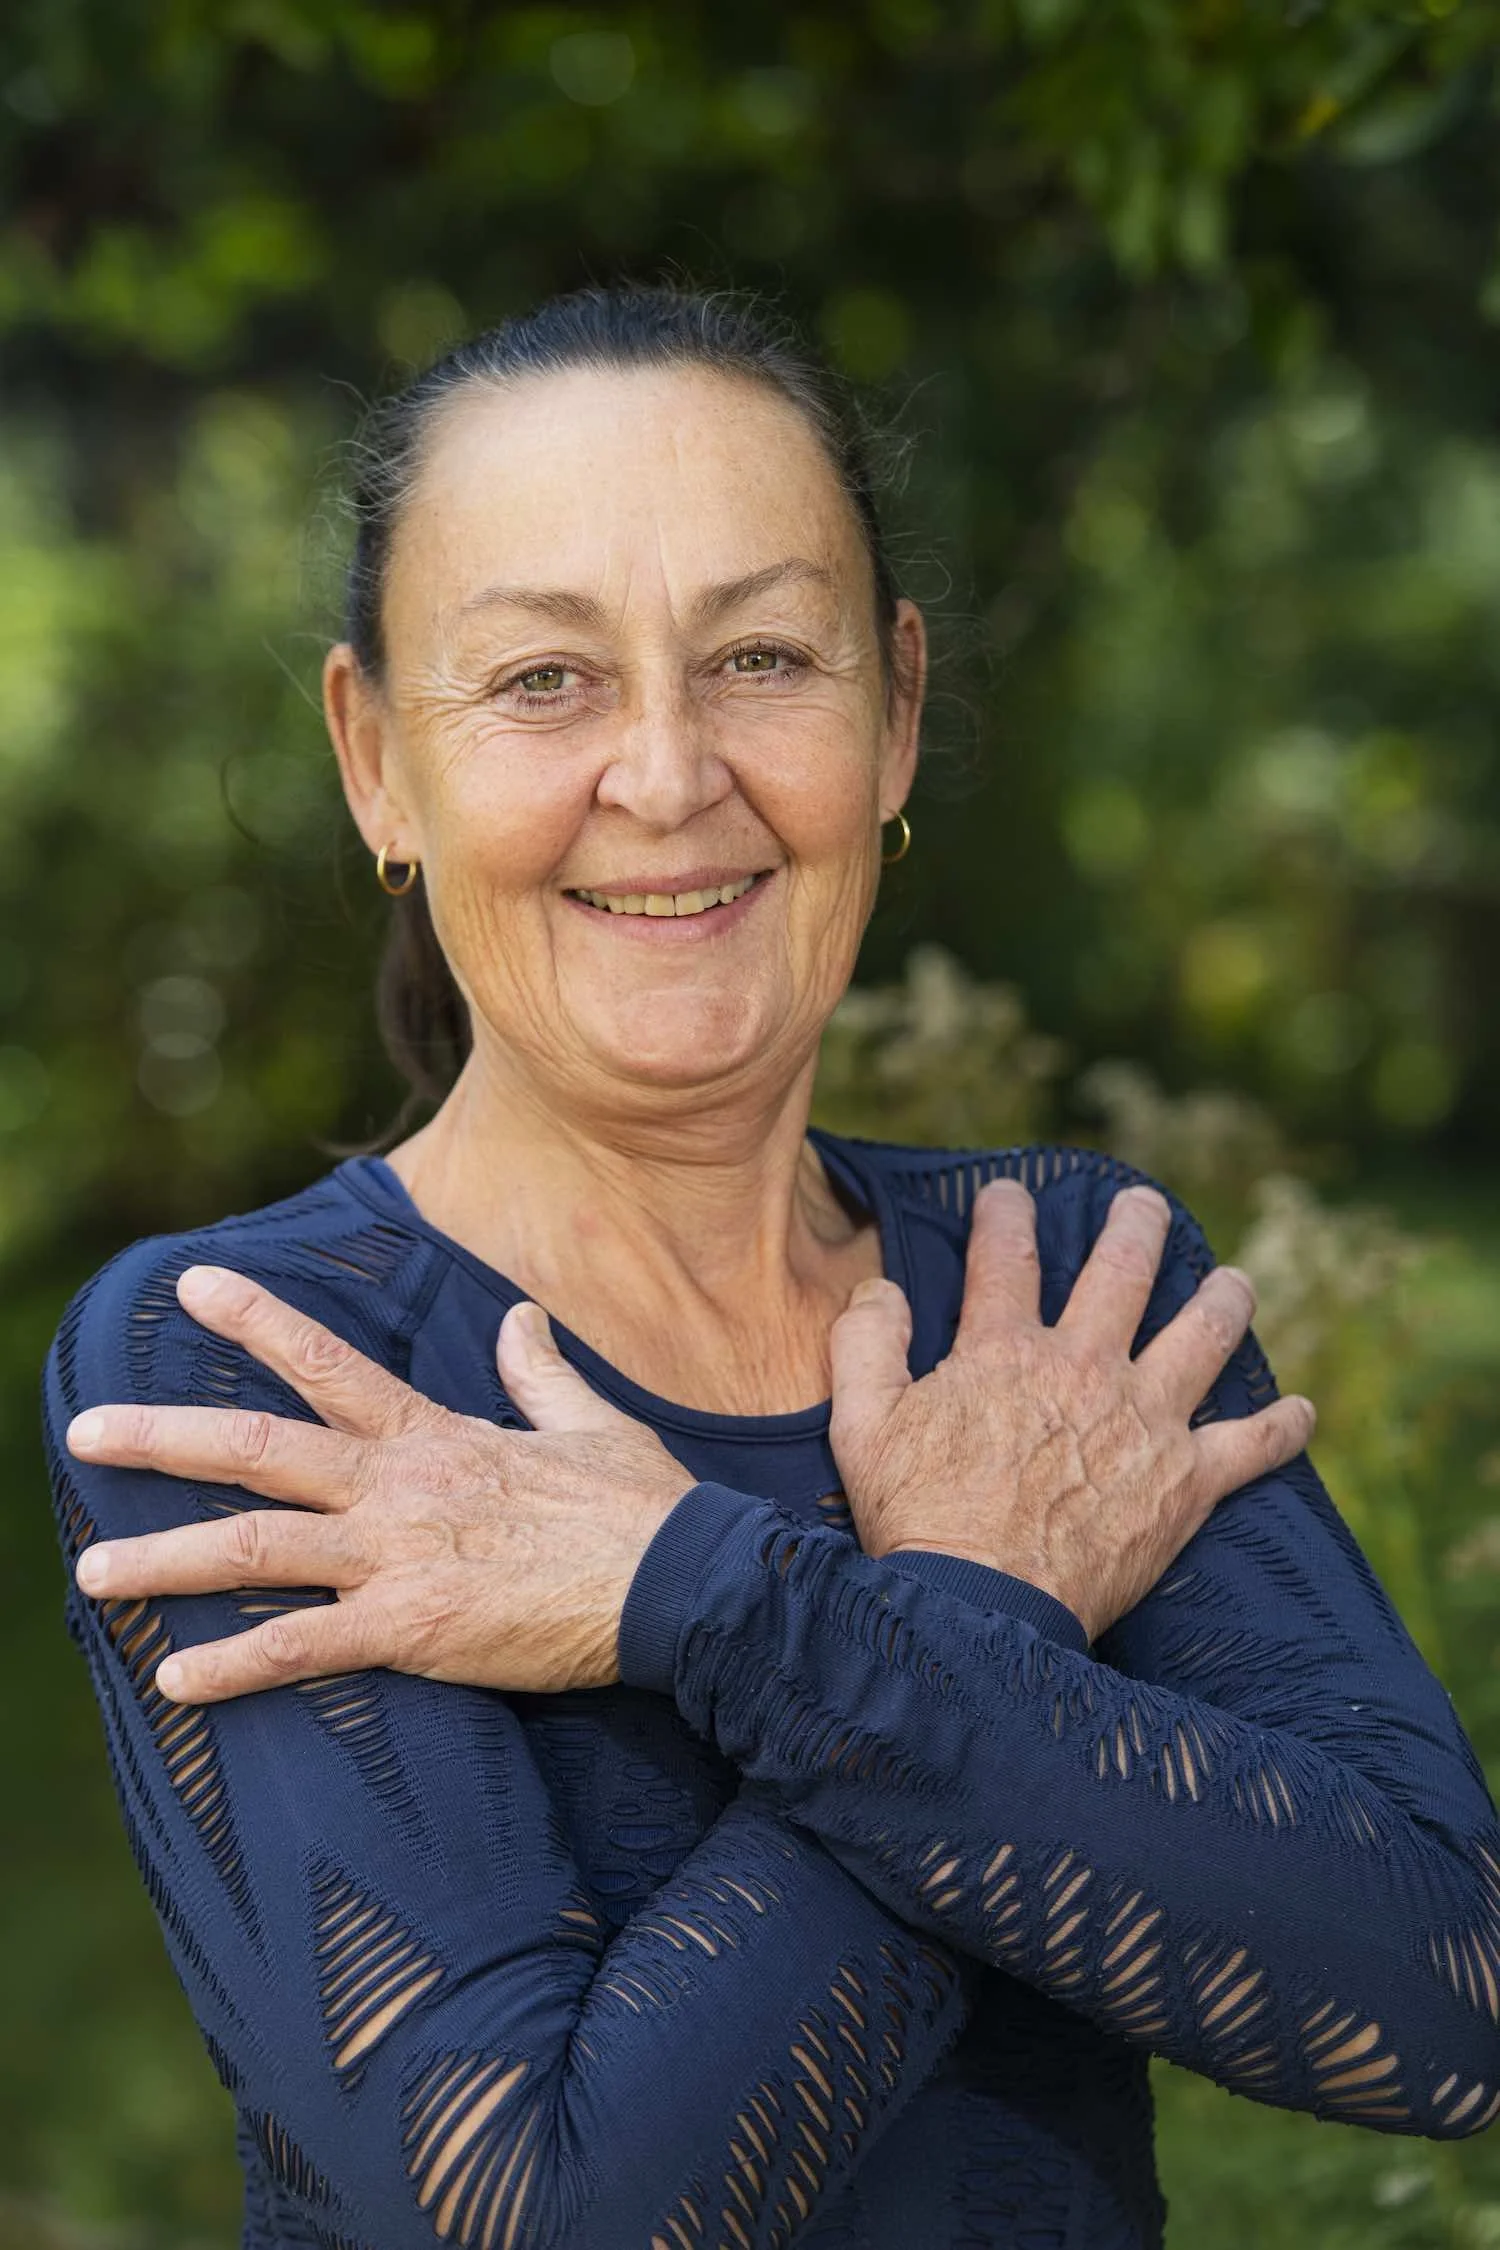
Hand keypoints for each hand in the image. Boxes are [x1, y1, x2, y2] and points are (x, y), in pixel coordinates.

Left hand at [66, 1266, 693, 1701]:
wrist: (681, 1584)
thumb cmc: (642, 1507)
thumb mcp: (590, 1421)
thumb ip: (539, 1369)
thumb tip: (519, 1316)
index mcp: (436, 1435)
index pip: (326, 1363)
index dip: (255, 1321)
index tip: (191, 1288)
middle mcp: (399, 1487)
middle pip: (258, 1452)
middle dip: (162, 1439)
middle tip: (83, 1432)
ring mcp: (398, 1558)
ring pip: (256, 1550)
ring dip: (166, 1561)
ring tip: (91, 1572)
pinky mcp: (412, 1632)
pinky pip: (302, 1650)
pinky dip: (234, 1667)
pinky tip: (175, 1682)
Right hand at [828, 1179, 1315, 1643]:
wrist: (982, 1609)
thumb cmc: (918, 1519)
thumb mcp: (862, 1423)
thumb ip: (866, 1343)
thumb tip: (882, 1289)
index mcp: (1005, 1351)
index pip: (1007, 1257)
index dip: (1006, 1215)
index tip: (1008, 1193)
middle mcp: (1085, 1368)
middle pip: (1123, 1272)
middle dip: (1136, 1226)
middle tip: (1143, 1206)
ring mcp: (1144, 1422)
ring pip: (1203, 1336)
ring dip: (1224, 1300)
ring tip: (1235, 1281)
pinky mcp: (1186, 1483)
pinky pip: (1252, 1446)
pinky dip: (1281, 1428)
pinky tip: (1302, 1412)